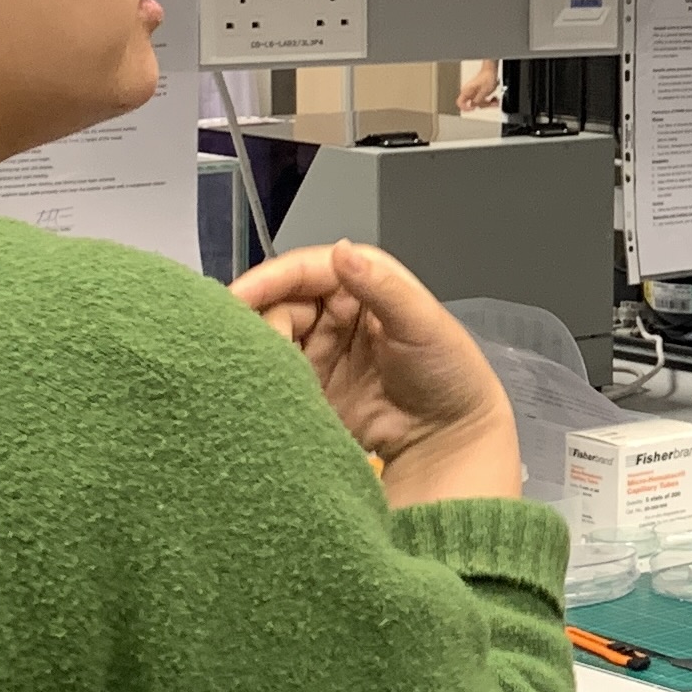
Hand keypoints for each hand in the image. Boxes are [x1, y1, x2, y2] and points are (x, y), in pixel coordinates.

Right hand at [228, 241, 519, 508]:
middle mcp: (338, 309)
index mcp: (365, 282)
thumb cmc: (452, 374)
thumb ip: (382, 288)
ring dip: (257, 348)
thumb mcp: (423, 325)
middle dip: (258, 317)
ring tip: (247, 367)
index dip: (270, 279)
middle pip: (280, 302)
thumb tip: (342, 251)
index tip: (239, 297)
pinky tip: (251, 384)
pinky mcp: (311, 385)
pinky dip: (261, 376)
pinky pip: (275, 373)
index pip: (304, 270)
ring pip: (272, 336)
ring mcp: (322, 348)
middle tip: (240, 344)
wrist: (453, 440)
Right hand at [457, 60, 500, 112]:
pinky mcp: (479, 92)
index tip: (473, 109)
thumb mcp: (484, 91)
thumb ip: (478, 100)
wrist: (491, 70)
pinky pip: (482, 99)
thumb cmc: (487, 76)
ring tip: (494, 101)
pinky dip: (488, 100)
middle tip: (490, 104)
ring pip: (478, 103)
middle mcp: (469, 92)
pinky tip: (493, 99)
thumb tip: (473, 105)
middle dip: (482, 105)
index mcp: (467, 91)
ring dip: (488, 103)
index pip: (460, 103)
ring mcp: (474, 92)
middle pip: (472, 104)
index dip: (466, 108)